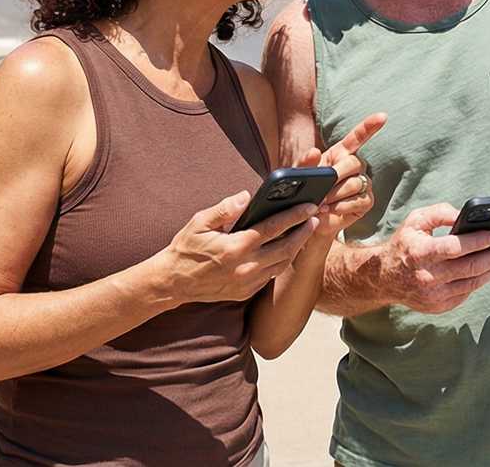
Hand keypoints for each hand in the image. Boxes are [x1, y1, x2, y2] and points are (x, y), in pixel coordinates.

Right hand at [160, 189, 318, 303]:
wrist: (173, 282)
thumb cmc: (186, 248)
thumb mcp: (199, 222)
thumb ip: (224, 209)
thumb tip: (246, 196)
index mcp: (235, 247)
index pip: (273, 228)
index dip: (294, 216)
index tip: (310, 206)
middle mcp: (245, 267)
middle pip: (286, 248)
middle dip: (304, 232)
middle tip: (315, 218)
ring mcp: (247, 282)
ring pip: (282, 264)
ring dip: (296, 248)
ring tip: (305, 232)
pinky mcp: (246, 292)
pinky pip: (270, 275)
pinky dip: (281, 262)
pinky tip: (285, 250)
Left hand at [291, 112, 386, 240]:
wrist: (308, 220)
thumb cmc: (304, 193)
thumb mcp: (298, 177)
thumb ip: (304, 164)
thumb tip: (314, 151)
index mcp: (339, 154)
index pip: (358, 137)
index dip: (370, 126)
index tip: (383, 116)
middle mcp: (355, 167)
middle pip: (355, 162)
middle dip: (337, 174)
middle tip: (322, 188)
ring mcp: (363, 184)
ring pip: (356, 183)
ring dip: (336, 194)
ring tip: (321, 203)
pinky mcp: (366, 201)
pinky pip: (360, 200)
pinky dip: (343, 206)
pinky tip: (331, 210)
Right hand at [378, 203, 489, 314]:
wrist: (384, 278)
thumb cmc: (405, 244)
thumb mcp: (416, 221)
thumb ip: (440, 212)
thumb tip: (465, 215)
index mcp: (420, 253)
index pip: (455, 248)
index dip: (478, 242)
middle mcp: (427, 277)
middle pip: (470, 268)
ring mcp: (433, 296)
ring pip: (473, 283)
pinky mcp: (439, 307)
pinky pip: (466, 293)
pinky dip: (480, 280)